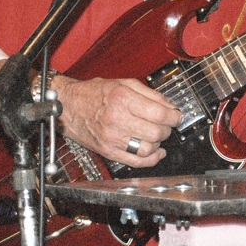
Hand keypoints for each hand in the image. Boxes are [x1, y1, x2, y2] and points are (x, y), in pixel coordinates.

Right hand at [54, 76, 181, 167]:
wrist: (68, 106)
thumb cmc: (94, 93)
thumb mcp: (123, 83)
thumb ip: (149, 93)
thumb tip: (170, 106)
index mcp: (123, 99)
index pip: (159, 113)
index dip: (173, 116)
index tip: (177, 116)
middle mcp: (117, 119)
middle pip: (156, 132)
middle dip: (168, 129)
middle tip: (168, 124)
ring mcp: (112, 138)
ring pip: (148, 148)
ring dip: (159, 143)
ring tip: (158, 135)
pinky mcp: (108, 152)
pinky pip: (135, 161)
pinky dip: (151, 159)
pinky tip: (156, 152)